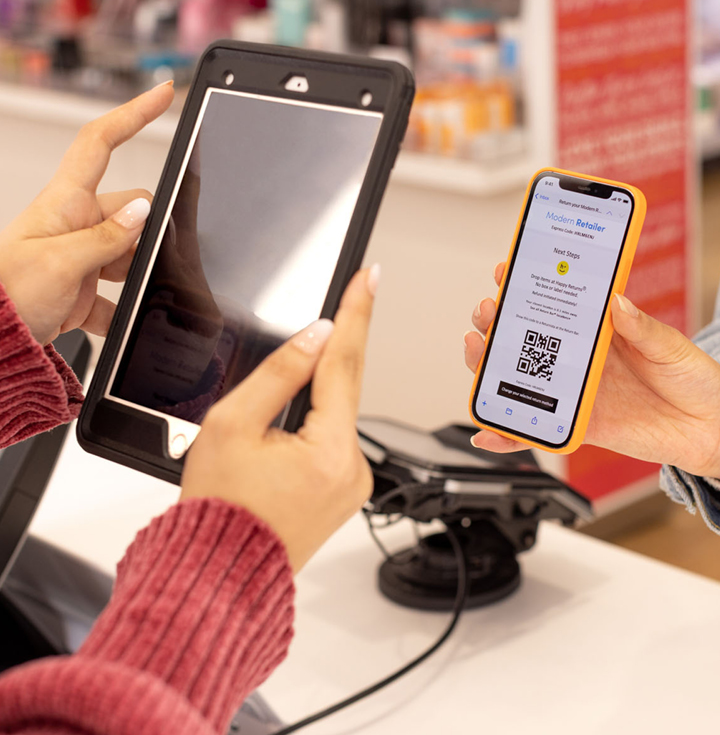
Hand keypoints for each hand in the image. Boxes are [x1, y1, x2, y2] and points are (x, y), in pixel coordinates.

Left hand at [0, 82, 174, 344]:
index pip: (100, 144)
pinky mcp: (86, 289)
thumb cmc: (7, 295)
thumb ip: (108, 237)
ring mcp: (83, 257)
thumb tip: (143, 212)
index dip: (131, 114)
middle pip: (130, 209)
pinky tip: (123, 319)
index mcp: (64, 203)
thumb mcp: (61, 263)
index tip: (161, 95)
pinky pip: (118, 294)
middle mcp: (76, 224)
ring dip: (138, 274)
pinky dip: (125, 308)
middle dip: (149, 231)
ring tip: (131, 293)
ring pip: (131, 252)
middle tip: (150, 256)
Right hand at [180, 267, 378, 571]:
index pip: (346, 363)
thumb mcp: (232, 424)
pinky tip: (292, 428)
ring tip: (282, 403)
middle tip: (347, 300)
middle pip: (347, 389)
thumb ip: (279, 373)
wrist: (219, 570)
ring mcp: (353, 485)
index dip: (357, 313)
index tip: (371, 278)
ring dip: (320, 394)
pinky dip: (319, 423)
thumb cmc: (218, 508)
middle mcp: (353, 470)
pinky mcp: (346, 493)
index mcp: (329, 451)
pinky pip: (337, 441)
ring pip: (341, 415)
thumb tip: (315, 336)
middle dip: (335, 350)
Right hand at [465, 261, 719, 483]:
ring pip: (519, 376)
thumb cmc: (695, 381)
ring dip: (488, 365)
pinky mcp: (577, 423)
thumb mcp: (672, 346)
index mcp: (599, 330)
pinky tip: (489, 430)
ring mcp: (574, 391)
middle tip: (488, 311)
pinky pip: (535, 428)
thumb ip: (643, 327)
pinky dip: (508, 433)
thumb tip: (616, 302)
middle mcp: (580, 358)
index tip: (506, 270)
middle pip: (524, 336)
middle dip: (496, 320)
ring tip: (477, 352)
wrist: (712, 431)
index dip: (527, 285)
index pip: (555, 302)